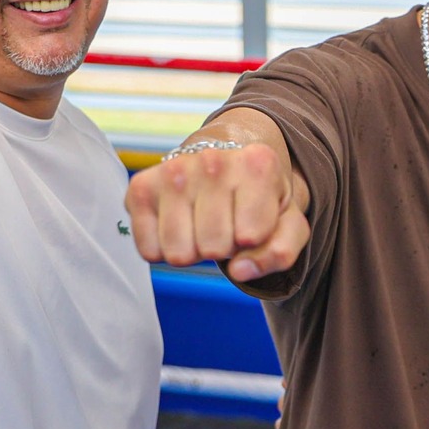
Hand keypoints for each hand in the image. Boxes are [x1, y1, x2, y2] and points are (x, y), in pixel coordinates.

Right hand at [125, 144, 308, 282]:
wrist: (225, 157)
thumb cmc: (258, 196)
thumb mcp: (288, 222)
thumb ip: (281, 251)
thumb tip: (239, 271)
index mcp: (257, 164)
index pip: (251, 236)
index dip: (254, 240)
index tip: (253, 219)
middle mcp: (212, 161)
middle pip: (213, 248)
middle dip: (223, 247)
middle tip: (226, 222)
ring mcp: (172, 171)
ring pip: (179, 254)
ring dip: (194, 249)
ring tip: (203, 224)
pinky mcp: (141, 188)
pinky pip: (149, 251)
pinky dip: (165, 249)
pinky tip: (179, 224)